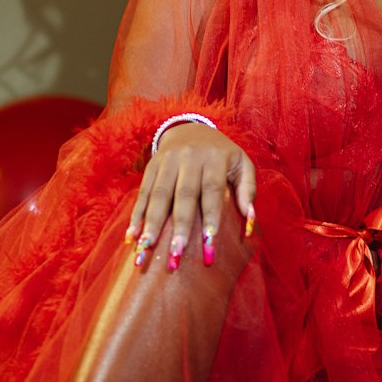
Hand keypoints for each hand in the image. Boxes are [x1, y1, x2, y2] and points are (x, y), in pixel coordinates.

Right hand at [125, 124, 255, 269]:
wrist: (191, 128)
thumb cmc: (221, 154)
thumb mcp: (241, 163)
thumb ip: (248, 188)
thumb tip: (249, 217)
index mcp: (214, 158)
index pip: (212, 190)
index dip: (210, 217)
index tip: (209, 245)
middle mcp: (189, 157)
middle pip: (183, 195)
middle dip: (179, 226)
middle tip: (175, 254)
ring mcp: (167, 161)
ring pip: (159, 194)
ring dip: (151, 223)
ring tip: (146, 248)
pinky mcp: (151, 166)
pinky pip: (142, 192)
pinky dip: (136, 215)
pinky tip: (132, 236)